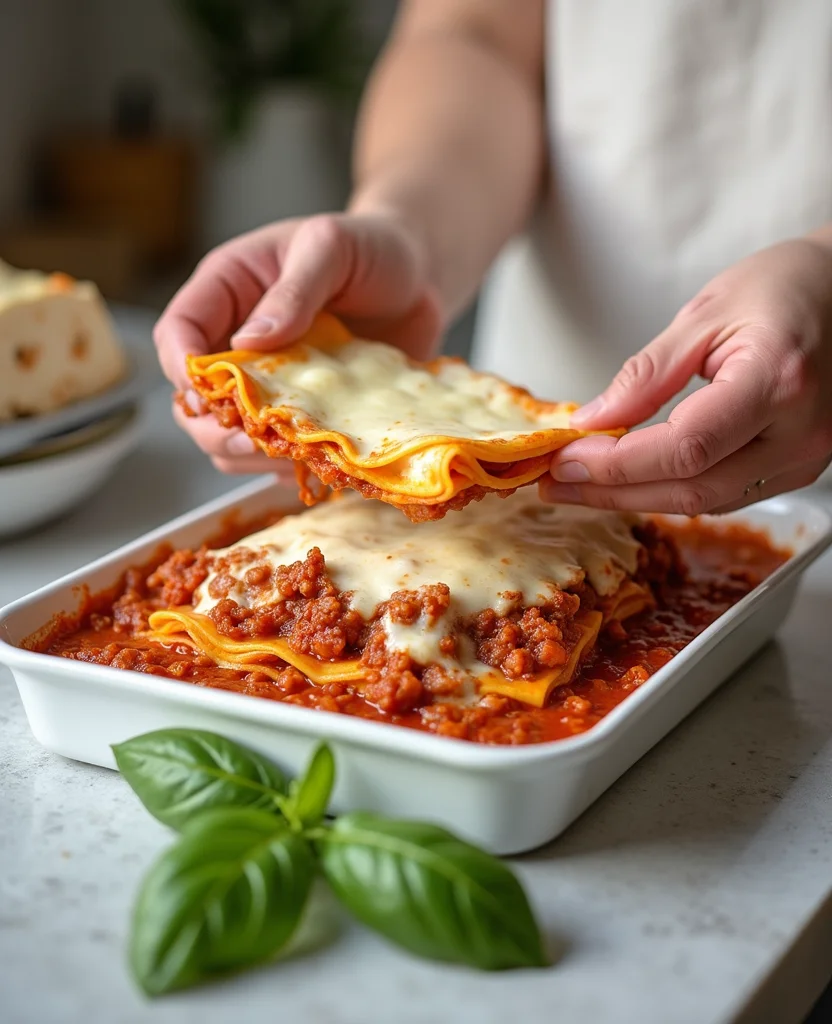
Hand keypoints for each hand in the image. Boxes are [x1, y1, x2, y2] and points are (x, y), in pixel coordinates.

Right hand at [154, 212, 441, 473]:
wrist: (421, 279)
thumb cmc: (373, 247)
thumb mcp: (332, 247)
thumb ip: (295, 289)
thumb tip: (250, 342)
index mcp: (229, 290)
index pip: (178, 333)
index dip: (181, 367)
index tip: (206, 393)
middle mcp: (238, 343)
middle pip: (193, 401)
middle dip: (215, 427)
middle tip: (253, 439)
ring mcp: (269, 385)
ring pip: (229, 438)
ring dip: (252, 454)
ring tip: (294, 452)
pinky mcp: (303, 415)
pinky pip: (277, 454)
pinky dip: (291, 464)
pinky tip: (320, 461)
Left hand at [543, 237, 831, 513]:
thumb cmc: (787, 287)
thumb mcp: (705, 314)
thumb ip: (647, 374)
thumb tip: (592, 422)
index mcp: (778, 381)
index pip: (685, 447)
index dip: (617, 463)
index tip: (564, 459)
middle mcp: (801, 431)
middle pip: (692, 487)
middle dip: (614, 491)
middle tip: (556, 482)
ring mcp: (807, 457)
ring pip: (707, 500)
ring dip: (637, 497)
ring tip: (581, 484)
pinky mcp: (800, 467)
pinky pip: (726, 494)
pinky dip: (672, 489)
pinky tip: (630, 480)